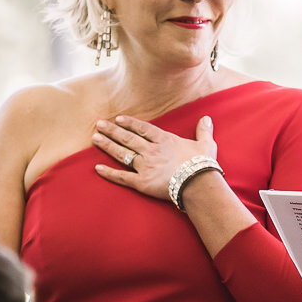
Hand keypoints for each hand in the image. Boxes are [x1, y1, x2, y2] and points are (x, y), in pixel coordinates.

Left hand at [93, 114, 216, 200]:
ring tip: (95, 138)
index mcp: (164, 140)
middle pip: (127, 138)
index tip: (118, 119)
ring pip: (121, 154)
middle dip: (112, 131)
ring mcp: (144, 166)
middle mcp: (151, 151)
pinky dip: (109, 173)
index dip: (130, 123)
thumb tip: (207, 118)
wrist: (198, 182)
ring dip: (107, 145)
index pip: (143, 129)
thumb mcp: (206, 144)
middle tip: (99, 124)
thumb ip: (204, 131)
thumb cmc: (202, 164)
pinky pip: (122, 177)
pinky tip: (97, 168)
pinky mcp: (141, 182)